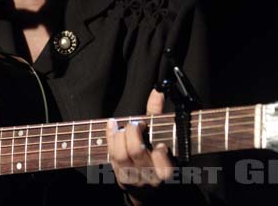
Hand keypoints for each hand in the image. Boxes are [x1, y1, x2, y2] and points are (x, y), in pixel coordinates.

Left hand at [106, 89, 173, 205]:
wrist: (146, 188)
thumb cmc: (155, 154)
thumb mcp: (162, 135)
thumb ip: (158, 113)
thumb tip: (157, 90)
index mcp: (167, 170)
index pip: (164, 165)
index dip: (160, 152)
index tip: (159, 144)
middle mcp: (150, 176)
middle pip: (136, 152)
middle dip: (133, 132)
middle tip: (136, 125)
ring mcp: (133, 178)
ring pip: (120, 154)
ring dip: (119, 135)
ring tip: (125, 127)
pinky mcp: (119, 177)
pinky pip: (111, 155)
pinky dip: (110, 137)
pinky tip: (112, 125)